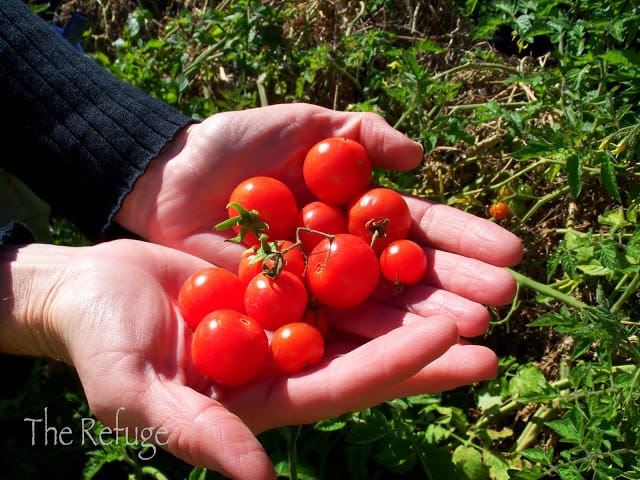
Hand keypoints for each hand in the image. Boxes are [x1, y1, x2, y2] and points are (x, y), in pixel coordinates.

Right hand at [3, 240, 502, 478]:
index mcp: (260, 398)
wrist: (83, 288)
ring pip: (357, 311)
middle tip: (492, 323)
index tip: (452, 341)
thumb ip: (196, 432)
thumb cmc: (98, 341)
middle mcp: (281, 362)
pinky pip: (328, 270)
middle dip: (429, 343)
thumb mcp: (134, 391)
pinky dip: (365, 260)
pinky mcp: (272, 282)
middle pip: (366, 353)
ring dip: (410, 298)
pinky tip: (404, 241)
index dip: (396, 368)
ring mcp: (280, 320)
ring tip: (468, 282)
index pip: (341, 387)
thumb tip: (260, 479)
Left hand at [116, 103, 522, 338]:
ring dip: (428, 317)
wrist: (167, 176)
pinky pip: (332, 324)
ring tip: (476, 324)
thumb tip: (421, 157)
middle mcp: (343, 255)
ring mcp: (316, 287)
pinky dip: (372, 334)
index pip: (419, 227)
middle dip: (458, 283)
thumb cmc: (233, 146)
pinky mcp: (284, 311)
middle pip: (410, 273)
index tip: (508, 250)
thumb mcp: (304, 125)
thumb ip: (360, 135)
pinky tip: (413, 343)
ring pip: (380, 305)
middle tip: (505, 296)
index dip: (462, 239)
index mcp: (353, 212)